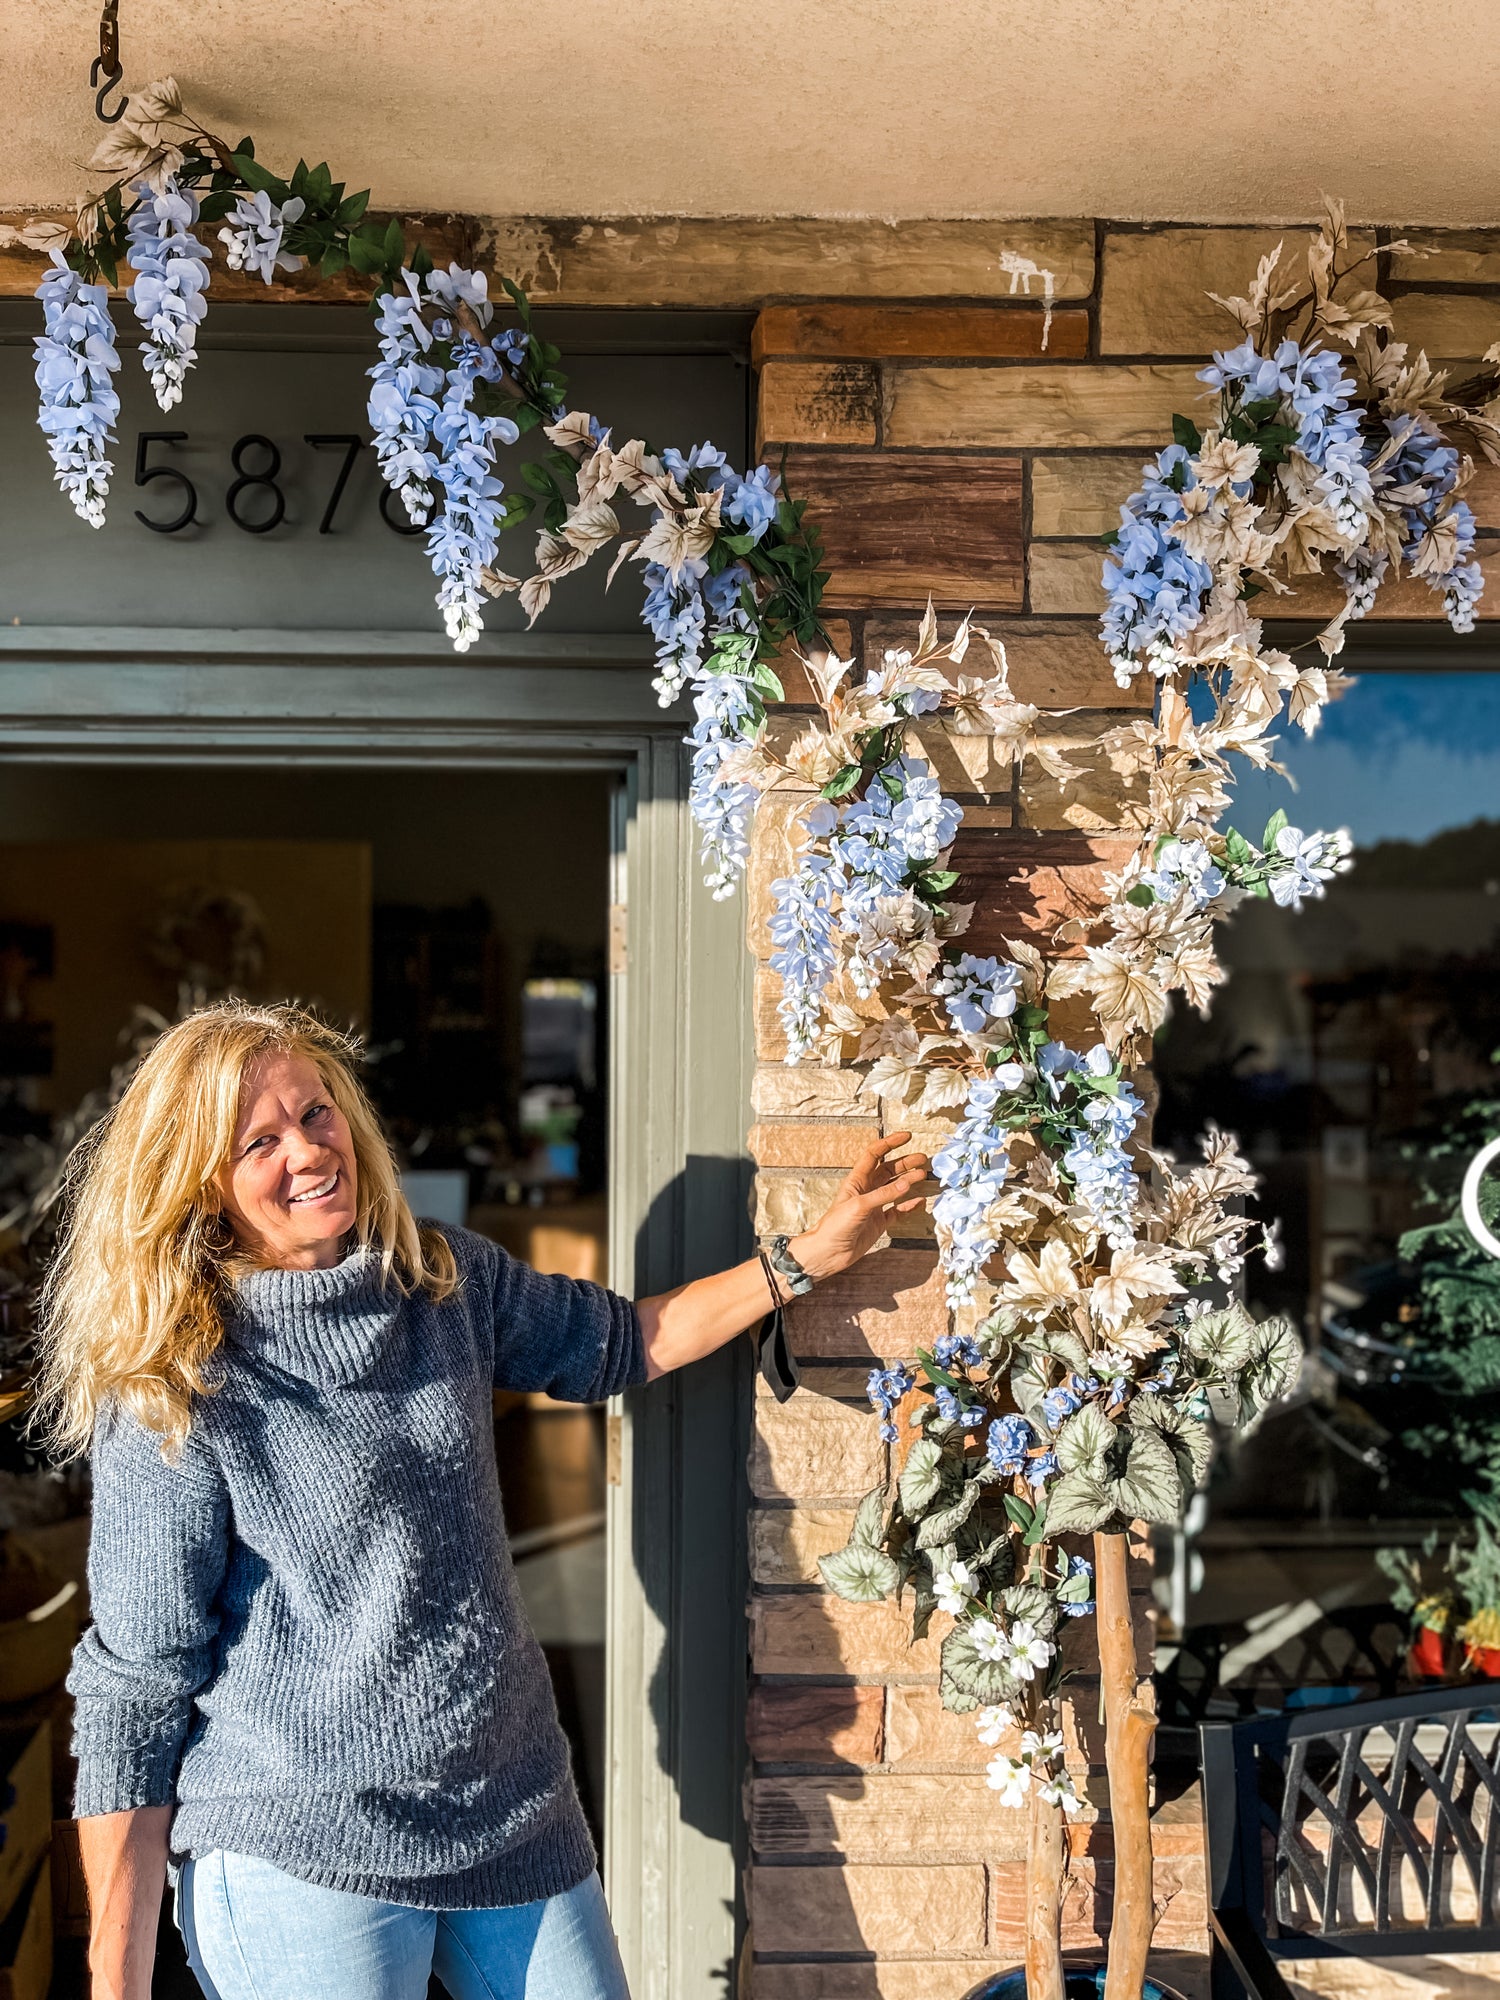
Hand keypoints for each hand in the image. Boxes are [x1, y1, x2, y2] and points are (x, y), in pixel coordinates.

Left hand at [792, 1132, 930, 1282]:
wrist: (828, 1253)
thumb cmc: (835, 1227)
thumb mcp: (859, 1206)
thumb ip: (884, 1194)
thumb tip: (907, 1183)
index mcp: (857, 1180)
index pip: (875, 1154)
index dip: (890, 1143)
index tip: (907, 1137)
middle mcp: (866, 1190)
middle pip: (889, 1170)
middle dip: (906, 1163)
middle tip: (924, 1160)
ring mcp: (873, 1206)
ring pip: (895, 1188)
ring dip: (909, 1181)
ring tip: (924, 1175)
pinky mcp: (878, 1223)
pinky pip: (897, 1210)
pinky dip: (909, 1205)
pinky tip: (920, 1201)